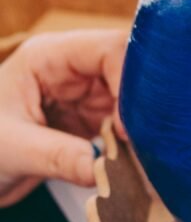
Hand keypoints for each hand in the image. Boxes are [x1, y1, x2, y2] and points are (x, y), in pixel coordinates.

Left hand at [0, 29, 125, 205]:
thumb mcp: (10, 148)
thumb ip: (58, 156)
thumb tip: (105, 172)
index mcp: (49, 56)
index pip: (107, 49)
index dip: (128, 82)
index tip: (126, 128)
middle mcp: (73, 69)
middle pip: (128, 72)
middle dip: (139, 107)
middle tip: (146, 145)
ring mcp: (85, 94)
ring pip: (132, 102)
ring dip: (138, 131)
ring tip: (140, 161)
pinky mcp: (91, 120)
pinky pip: (124, 127)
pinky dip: (132, 146)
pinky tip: (134, 165)